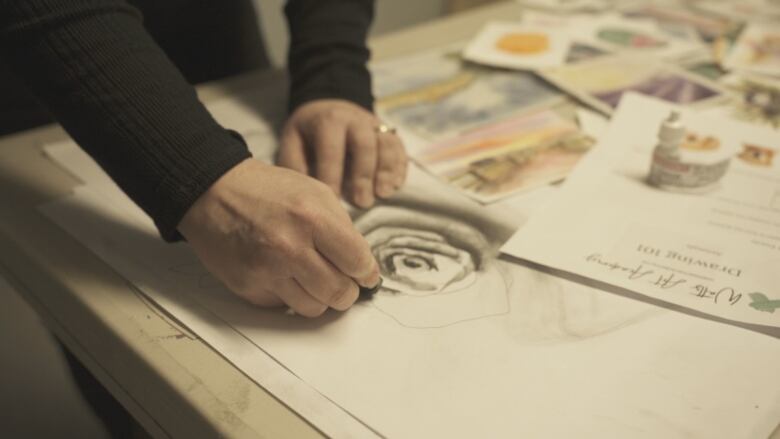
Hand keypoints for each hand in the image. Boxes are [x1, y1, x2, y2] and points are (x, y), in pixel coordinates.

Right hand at [178, 159, 379, 316]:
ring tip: (315, 280)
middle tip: (345, 283)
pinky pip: (283, 306)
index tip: (366, 275)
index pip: (358, 263)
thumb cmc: (267, 190)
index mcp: (312, 218)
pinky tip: (284, 275)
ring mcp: (266, 271)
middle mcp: (289, 248)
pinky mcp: (247, 287)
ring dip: (320, 298)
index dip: (367, 273)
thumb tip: (362, 264)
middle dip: (348, 291)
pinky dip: (290, 295)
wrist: (214, 192)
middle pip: (340, 293)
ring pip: (314, 308)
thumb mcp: (316, 192)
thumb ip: (343, 228)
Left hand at [277, 99, 407, 207]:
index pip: (332, 148)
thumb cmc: (307, 134)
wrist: (327, 109)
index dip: (332, 174)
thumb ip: (296, 164)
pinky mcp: (388, 132)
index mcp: (329, 120)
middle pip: (365, 145)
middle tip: (362, 203)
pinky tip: (396, 186)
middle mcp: (355, 119)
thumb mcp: (293, 142)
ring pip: (386, 144)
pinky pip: (399, 147)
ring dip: (387, 171)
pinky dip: (400, 166)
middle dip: (364, 175)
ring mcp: (374, 124)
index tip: (332, 200)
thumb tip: (305, 192)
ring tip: (383, 195)